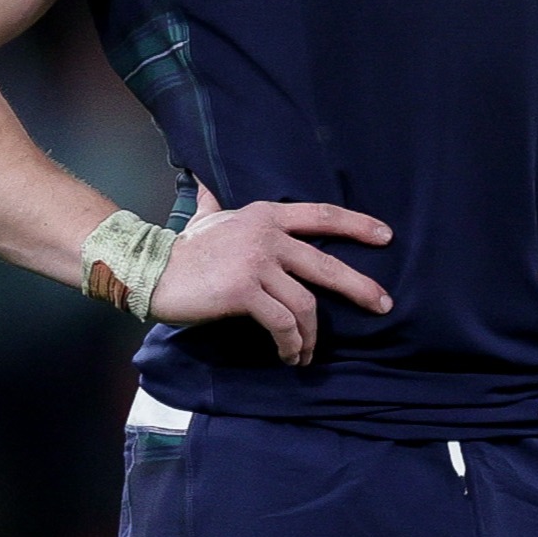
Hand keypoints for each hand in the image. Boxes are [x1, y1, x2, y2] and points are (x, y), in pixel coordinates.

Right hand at [147, 201, 392, 365]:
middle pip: (325, 264)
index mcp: (265, 215)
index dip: (357, 224)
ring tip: (306, 354)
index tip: (386, 236)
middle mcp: (267, 235)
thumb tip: (203, 181)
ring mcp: (256, 263)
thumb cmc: (184, 248)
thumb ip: (213, 201)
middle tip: (384, 304)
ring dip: (311, 336)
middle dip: (359, 287)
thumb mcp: (206, 217)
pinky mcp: (244, 292)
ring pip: (304, 305)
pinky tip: (289, 355)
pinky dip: (290, 343)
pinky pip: (281, 323)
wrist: (151, 270)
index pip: (321, 214)